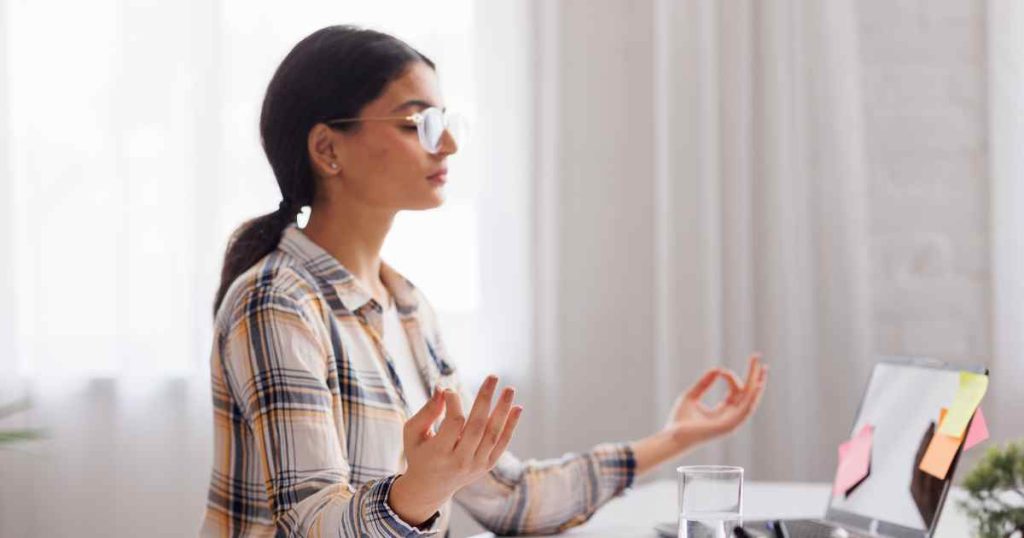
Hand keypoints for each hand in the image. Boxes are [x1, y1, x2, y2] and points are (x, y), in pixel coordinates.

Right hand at [388, 375, 522, 525]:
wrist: (430, 487)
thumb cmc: (419, 453)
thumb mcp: (413, 433)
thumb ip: (427, 411)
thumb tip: (443, 388)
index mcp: (439, 453)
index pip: (454, 422)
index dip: (454, 402)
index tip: (450, 391)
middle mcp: (460, 461)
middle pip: (477, 426)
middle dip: (485, 399)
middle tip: (493, 376)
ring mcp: (476, 465)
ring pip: (493, 434)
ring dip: (503, 410)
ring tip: (509, 389)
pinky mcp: (486, 466)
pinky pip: (501, 444)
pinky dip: (510, 426)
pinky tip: (517, 408)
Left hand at [663, 353, 767, 447]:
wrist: (672, 436)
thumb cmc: (680, 420)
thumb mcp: (692, 396)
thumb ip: (704, 383)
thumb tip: (717, 369)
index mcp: (723, 411)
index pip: (736, 390)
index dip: (730, 376)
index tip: (720, 370)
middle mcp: (731, 416)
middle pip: (747, 393)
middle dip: (753, 375)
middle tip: (757, 356)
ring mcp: (731, 422)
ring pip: (750, 400)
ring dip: (757, 383)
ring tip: (763, 368)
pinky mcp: (728, 426)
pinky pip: (745, 410)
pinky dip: (751, 397)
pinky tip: (756, 385)